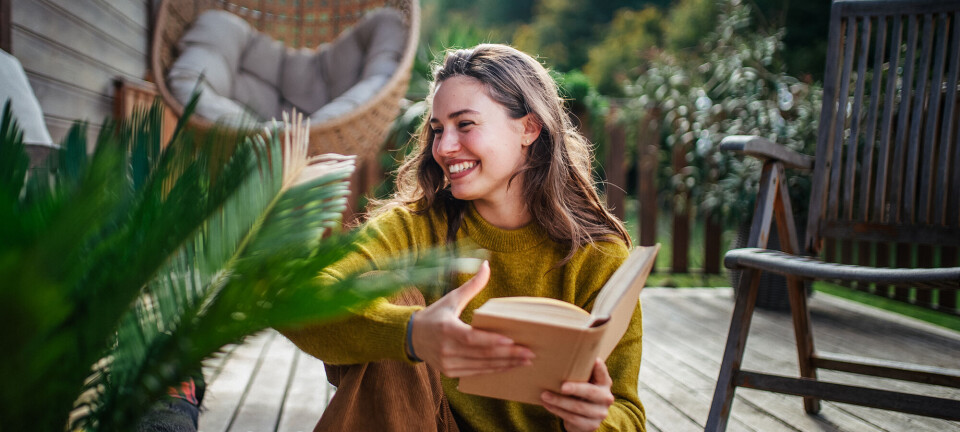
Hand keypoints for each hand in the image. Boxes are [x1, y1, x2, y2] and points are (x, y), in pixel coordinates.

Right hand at [411, 260, 534, 376]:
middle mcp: (446, 349)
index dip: (492, 341)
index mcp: (447, 329)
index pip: (472, 338)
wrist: (412, 336)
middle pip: (482, 355)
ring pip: (481, 367)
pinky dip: (493, 370)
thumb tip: (487, 265)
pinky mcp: (450, 372)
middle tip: (530, 353)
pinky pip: (475, 373)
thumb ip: (472, 285)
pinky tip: (509, 367)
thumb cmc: (436, 314)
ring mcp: (447, 363)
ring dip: (505, 365)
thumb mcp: (452, 298)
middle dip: (508, 355)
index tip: (513, 342)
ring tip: (525, 362)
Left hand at [540, 358, 614, 431]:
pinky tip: (547, 405)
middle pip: (590, 392)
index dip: (599, 367)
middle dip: (575, 388)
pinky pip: (572, 418)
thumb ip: (579, 371)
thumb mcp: (584, 381)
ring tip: (544, 395)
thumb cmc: (580, 392)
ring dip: (559, 401)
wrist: (584, 418)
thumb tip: (557, 355)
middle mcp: (606, 397)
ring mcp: (600, 413)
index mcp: (604, 382)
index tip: (594, 360)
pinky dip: (557, 411)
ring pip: (578, 407)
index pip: (602, 372)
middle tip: (561, 386)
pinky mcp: (591, 425)